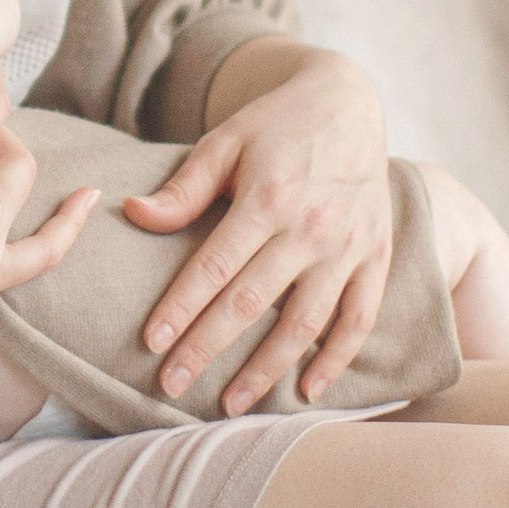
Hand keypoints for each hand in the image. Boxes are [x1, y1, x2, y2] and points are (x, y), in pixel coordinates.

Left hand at [120, 45, 394, 409]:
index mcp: (269, 197)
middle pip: (251, 303)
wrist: (349, 102)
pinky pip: (359, 319)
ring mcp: (348, 247)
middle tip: (171, 387)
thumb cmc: (276, 124)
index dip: (182, 309)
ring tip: (232, 404)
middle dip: (208, 350)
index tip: (152, 344)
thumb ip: (184, 188)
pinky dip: (338, 359)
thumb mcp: (225, 141)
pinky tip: (310, 391)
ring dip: (267, 370)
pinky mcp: (374, 258)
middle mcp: (311, 228)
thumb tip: (134, 214)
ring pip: (304, 324)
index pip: (215, 267)